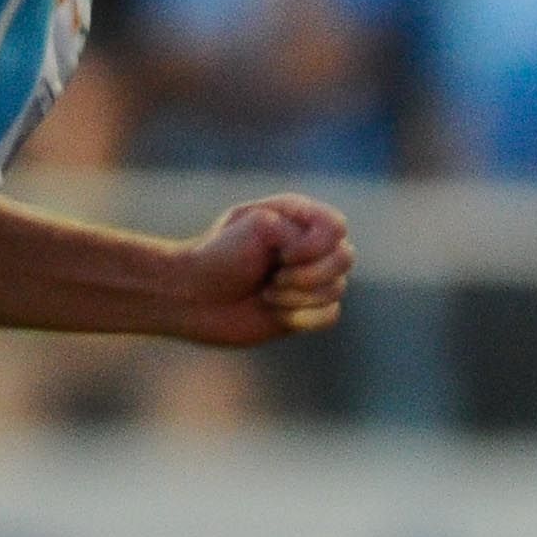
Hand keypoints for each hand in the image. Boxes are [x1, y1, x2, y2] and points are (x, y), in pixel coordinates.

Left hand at [183, 193, 351, 345]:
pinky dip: (304, 318)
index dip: (315, 246)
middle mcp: (307, 246)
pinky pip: (330, 315)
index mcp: (297, 218)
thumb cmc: (218, 256)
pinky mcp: (305, 310)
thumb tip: (323, 254)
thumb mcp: (256, 224)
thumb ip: (297, 229)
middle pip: (345, 258)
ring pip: (337, 289)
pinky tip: (274, 313)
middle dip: (309, 275)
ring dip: (299, 298)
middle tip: (272, 279)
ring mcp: (308, 278)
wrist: (190, 297)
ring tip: (266, 295)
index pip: (337, 227)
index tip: (280, 254)